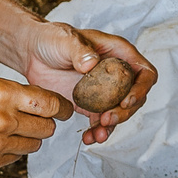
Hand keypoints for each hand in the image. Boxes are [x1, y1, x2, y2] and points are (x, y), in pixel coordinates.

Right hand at [0, 76, 65, 171]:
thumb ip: (10, 93)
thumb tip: (38, 102)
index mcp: (1, 94)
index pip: (50, 103)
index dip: (61, 106)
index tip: (64, 108)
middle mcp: (1, 121)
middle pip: (47, 127)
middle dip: (44, 122)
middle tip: (35, 118)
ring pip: (33, 144)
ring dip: (28, 137)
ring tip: (10, 128)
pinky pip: (15, 158)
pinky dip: (12, 151)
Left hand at [18, 21, 156, 143]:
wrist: (32, 53)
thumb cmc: (52, 39)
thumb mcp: (67, 39)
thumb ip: (80, 50)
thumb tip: (92, 64)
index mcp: (119, 54)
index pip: (144, 73)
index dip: (141, 89)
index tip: (126, 101)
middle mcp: (116, 74)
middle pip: (135, 97)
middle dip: (124, 112)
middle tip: (106, 119)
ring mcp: (104, 91)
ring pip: (119, 113)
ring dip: (111, 126)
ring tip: (97, 134)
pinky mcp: (90, 104)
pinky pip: (99, 121)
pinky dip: (96, 131)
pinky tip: (88, 138)